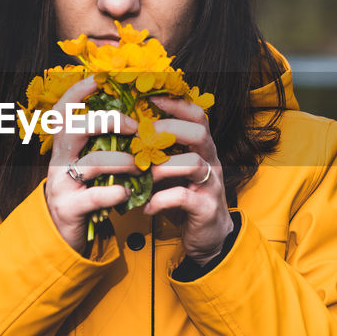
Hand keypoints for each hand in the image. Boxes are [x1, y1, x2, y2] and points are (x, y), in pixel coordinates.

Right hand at [43, 77, 139, 255]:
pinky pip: (94, 196)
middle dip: (107, 121)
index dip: (79, 91)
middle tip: (135, 128)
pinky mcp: (69, 207)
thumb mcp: (89, 161)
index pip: (64, 110)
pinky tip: (127, 192)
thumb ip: (104, 141)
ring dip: (123, 161)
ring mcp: (61, 183)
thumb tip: (135, 114)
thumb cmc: (85, 189)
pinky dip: (115, 193)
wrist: (65, 230)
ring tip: (141, 165)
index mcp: (64, 145)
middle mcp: (58, 160)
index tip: (100, 78)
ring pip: (92, 162)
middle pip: (75, 128)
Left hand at [142, 95, 233, 263]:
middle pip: (199, 132)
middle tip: (143, 137)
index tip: (151, 100)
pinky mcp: (206, 208)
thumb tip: (125, 132)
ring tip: (145, 174)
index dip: (176, 104)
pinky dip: (160, 200)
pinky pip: (184, 197)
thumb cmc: (185, 197)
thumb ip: (159, 153)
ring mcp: (211, 184)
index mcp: (202, 148)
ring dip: (163, 166)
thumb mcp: (173, 170)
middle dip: (168, 130)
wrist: (208, 235)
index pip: (197, 116)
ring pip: (195, 163)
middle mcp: (211, 161)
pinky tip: (147, 205)